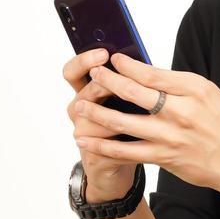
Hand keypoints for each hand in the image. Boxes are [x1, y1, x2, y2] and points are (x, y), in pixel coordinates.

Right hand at [62, 47, 135, 195]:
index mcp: (86, 91)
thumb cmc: (125, 124)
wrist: (116, 165)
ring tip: (138, 110)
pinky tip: (142, 137)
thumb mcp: (126, 99)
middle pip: (87, 91)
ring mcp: (84, 133)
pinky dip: (126, 141)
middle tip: (122, 78)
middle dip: (106, 83)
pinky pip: (107, 146)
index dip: (85, 61)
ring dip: (117, 114)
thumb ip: (130, 82)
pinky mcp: (94, 155)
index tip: (104, 53)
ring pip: (96, 118)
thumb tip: (145, 62)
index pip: (74, 71)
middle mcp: (80, 110)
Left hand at [73, 52, 219, 194]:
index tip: (113, 59)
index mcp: (194, 89)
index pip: (153, 73)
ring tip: (79, 106)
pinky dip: (104, 146)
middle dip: (108, 82)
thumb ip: (179, 84)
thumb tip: (146, 73)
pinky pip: (127, 151)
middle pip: (134, 92)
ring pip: (124, 122)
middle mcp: (181, 111)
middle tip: (93, 74)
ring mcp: (171, 136)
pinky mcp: (165, 158)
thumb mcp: (210, 94)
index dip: (128, 65)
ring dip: (97, 113)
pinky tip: (88, 140)